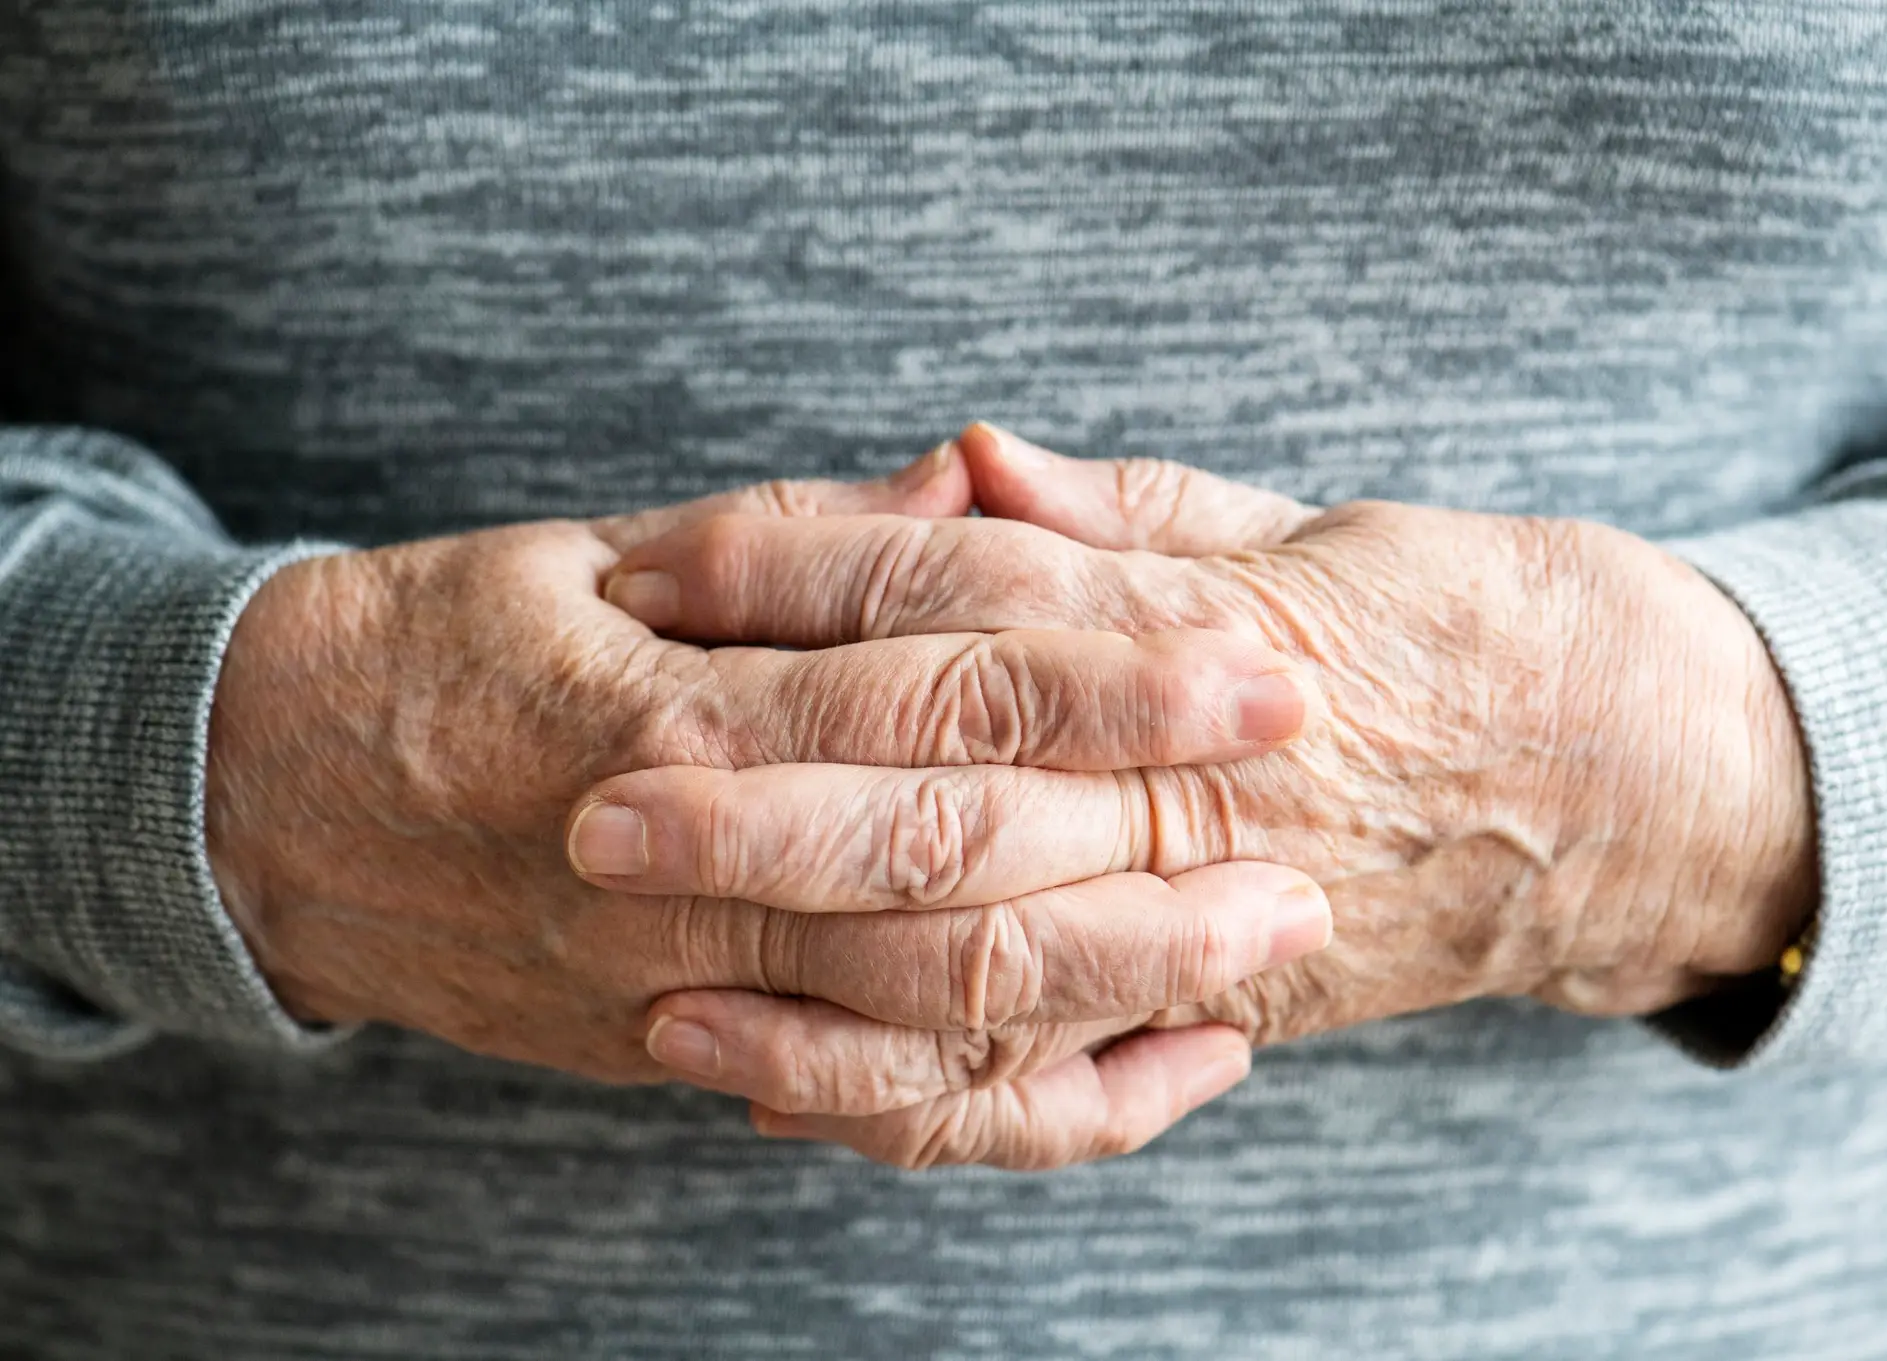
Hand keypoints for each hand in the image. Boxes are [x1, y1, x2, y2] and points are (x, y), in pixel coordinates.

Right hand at [208, 446, 1331, 1161]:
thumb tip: (979, 485)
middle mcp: (687, 864)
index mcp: (673, 709)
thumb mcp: (601, 555)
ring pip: (937, 1004)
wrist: (273, 812)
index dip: (1108, 670)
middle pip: (959, 859)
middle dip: (1151, 833)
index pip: (935, 687)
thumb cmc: (451, 651)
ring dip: (1120, 977)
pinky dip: (1034, 1106)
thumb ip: (800, 539)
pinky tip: (1162, 1071)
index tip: (1254, 653)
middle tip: (1308, 805)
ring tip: (1268, 945)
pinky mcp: (690, 1054)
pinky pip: (887, 1106)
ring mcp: (686, 982)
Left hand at [609, 424, 1817, 1167]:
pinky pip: (1034, 1094)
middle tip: (592, 801)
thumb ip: (1111, 510)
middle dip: (758, 805)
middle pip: (940, 801)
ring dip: (799, 979)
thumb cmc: (1426, 626)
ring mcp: (1197, 925)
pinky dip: (896, 1103)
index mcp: (1198, 634)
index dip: (790, 577)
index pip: (957, 595)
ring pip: (974, 971)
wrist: (1596, 777)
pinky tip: (758, 1083)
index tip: (647, 572)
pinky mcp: (1199, 1020)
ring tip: (643, 972)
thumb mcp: (1280, 528)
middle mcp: (1190, 790)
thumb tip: (964, 453)